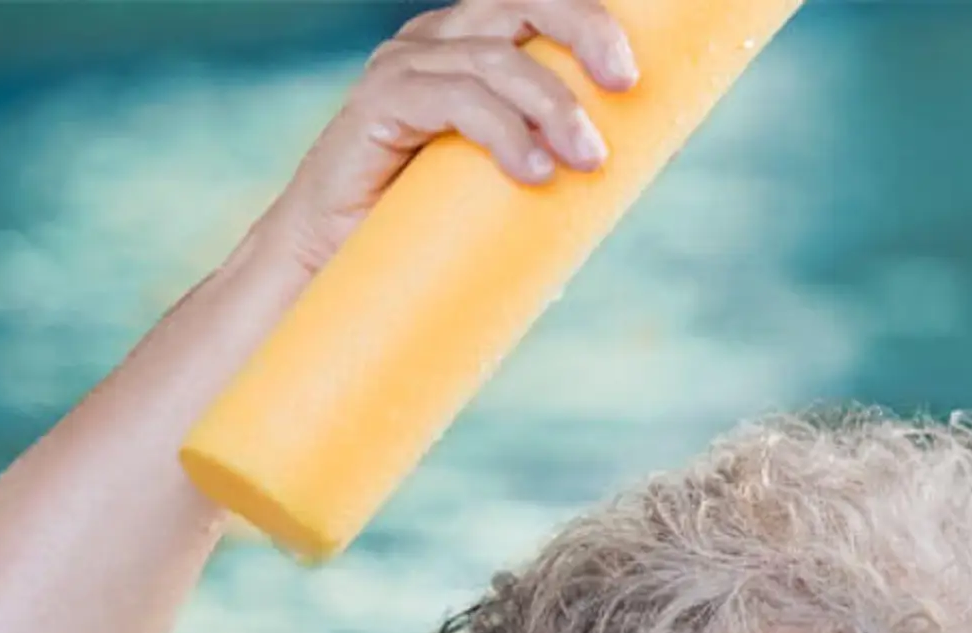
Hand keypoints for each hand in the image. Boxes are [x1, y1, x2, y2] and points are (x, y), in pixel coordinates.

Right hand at [249, 0, 638, 277]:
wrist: (335, 266)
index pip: (534, 2)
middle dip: (582, 29)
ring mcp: (404, 68)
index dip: (587, 14)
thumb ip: (547, 160)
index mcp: (470, 46)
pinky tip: (534, 170)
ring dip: (552, 106)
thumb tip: (625, 172)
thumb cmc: (427, 231)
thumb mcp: (500, 185)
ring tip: (588, 161)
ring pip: (495, 58)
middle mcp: (436, 42)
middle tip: (625, 82)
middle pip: (520, 0)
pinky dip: (502, 130)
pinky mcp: (379, 105)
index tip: (636, 64)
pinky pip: (453, 99)